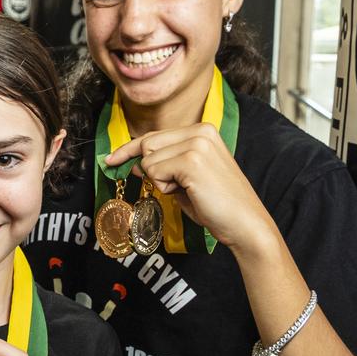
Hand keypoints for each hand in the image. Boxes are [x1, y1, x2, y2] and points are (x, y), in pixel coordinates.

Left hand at [103, 123, 274, 251]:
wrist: (246, 224)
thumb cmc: (216, 204)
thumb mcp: (186, 178)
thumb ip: (163, 165)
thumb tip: (133, 162)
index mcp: (202, 131)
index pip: (154, 136)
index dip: (129, 149)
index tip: (111, 159)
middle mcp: (200, 131)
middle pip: (147, 144)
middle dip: (150, 170)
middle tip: (174, 188)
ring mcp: (196, 144)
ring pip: (148, 160)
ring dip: (161, 181)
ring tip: (189, 190)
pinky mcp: (191, 161)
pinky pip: (155, 172)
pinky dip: (165, 187)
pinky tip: (189, 192)